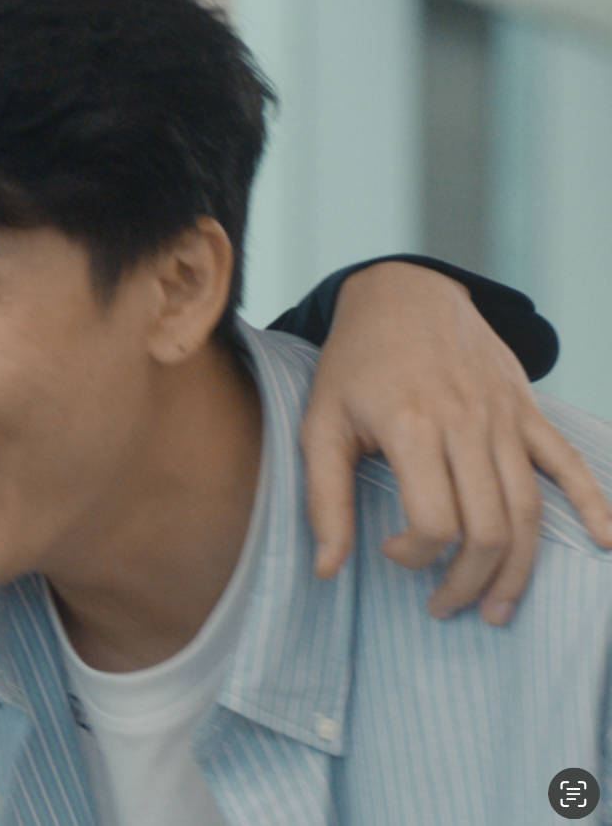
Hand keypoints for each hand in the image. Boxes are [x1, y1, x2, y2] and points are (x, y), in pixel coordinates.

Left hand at [302, 262, 611, 624]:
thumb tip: (326, 569)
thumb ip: (323, 498)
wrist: (403, 294)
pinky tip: (608, 543)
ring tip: (501, 608)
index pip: (435, 520)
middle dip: (471, 581)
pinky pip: (569, 464)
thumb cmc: (354, 364)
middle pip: (490, 527)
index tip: (389, 553)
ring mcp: (504, 418)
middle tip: (447, 608)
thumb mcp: (319, 424)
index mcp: (412, 427)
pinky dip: (594, 505)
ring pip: (529, 509)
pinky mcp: (527, 410)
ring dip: (519, 568)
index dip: (415, 555)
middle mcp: (466, 424)